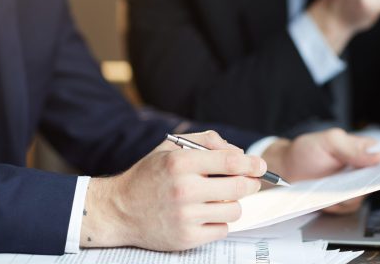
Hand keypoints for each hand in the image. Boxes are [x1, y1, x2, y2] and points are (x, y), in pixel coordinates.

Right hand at [80, 131, 265, 250]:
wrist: (119, 210)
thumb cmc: (149, 175)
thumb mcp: (171, 147)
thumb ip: (206, 140)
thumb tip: (239, 152)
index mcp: (181, 162)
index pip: (231, 162)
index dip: (252, 163)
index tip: (261, 165)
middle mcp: (184, 189)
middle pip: (240, 186)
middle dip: (251, 182)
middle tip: (250, 181)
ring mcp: (186, 216)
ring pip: (234, 209)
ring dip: (233, 202)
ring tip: (220, 197)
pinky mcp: (186, 238)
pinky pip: (222, 229)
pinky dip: (220, 221)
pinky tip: (206, 213)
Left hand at [262, 129, 379, 213]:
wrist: (286, 171)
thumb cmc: (305, 151)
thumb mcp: (328, 141)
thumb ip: (352, 149)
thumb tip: (379, 157)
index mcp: (361, 148)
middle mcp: (360, 167)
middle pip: (378, 179)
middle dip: (368, 182)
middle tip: (352, 182)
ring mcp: (352, 185)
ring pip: (364, 195)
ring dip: (348, 194)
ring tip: (330, 187)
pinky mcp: (343, 200)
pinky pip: (349, 206)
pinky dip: (337, 204)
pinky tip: (326, 197)